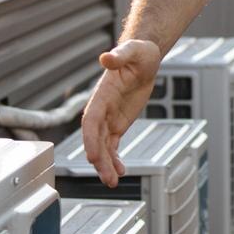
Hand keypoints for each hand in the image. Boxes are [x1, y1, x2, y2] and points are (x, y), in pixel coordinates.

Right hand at [78, 39, 162, 185]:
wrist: (143, 57)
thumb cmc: (138, 53)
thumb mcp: (133, 52)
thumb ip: (120, 55)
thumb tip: (106, 57)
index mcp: (102, 95)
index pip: (91, 121)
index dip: (90, 139)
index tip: (92, 156)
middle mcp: (102, 109)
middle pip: (95, 139)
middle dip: (99, 160)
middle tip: (108, 179)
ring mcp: (109, 118)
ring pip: (103, 146)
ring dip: (106, 164)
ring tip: (113, 182)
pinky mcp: (117, 123)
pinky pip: (112, 145)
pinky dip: (114, 159)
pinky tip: (120, 171)